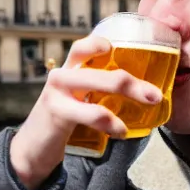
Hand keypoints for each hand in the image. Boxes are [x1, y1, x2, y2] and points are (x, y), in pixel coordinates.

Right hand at [9, 35, 162, 189]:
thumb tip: (146, 93)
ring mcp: (57, 92)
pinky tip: (122, 131)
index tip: (120, 49)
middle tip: (155, 95)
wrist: (34, 146)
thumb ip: (103, 91)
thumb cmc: (67, 118)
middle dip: (132, 81)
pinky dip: (110, 122)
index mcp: (71, 68)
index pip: (84, 47)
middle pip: (100, 68)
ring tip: (148, 106)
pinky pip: (90, 112)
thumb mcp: (82, 98)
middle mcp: (63, 75)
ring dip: (127, 94)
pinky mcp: (56, 113)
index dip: (100, 43)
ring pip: (94, 83)